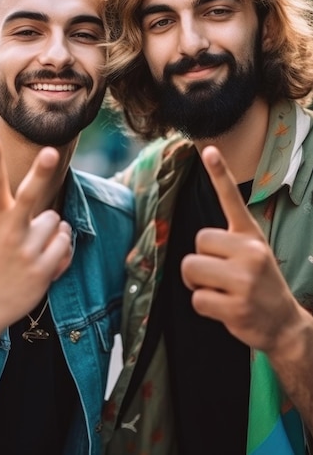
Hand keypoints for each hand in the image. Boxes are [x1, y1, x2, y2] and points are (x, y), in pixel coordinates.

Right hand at [0, 135, 71, 330]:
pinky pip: (65, 244)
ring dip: (53, 232)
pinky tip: (46, 262)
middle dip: (39, 173)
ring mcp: (26, 251)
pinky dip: (61, 250)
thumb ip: (14, 214)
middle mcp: (10, 231)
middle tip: (50, 151)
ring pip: (57, 222)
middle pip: (30, 195)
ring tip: (36, 248)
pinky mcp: (42, 269)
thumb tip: (52, 212)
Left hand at [181, 145, 302, 353]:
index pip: (232, 199)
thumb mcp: (253, 254)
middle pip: (197, 242)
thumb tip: (201, 240)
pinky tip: (225, 308)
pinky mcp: (236, 306)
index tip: (208, 150)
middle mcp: (250, 252)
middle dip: (200, 261)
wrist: (284, 325)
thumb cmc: (259, 285)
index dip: (220, 174)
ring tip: (220, 290)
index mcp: (251, 236)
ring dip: (198, 283)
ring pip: (190, 268)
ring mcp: (245, 280)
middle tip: (220, 275)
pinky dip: (204, 306)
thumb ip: (230, 241)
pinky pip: (197, 299)